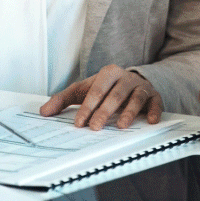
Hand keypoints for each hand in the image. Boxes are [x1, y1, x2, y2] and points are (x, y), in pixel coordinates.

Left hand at [40, 65, 163, 129]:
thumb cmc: (105, 89)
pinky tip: (151, 121)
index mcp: (108, 73)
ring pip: (136, 98)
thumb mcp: (83, 90)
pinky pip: (156, 103)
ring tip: (120, 126)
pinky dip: (154, 112)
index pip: (96, 90)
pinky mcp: (154, 96)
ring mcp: (141, 87)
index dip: (87, 107)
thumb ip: (62, 99)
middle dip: (104, 111)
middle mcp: (126, 78)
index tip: (79, 123)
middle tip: (95, 127)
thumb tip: (43, 112)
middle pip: (115, 95)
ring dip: (129, 112)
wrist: (132, 82)